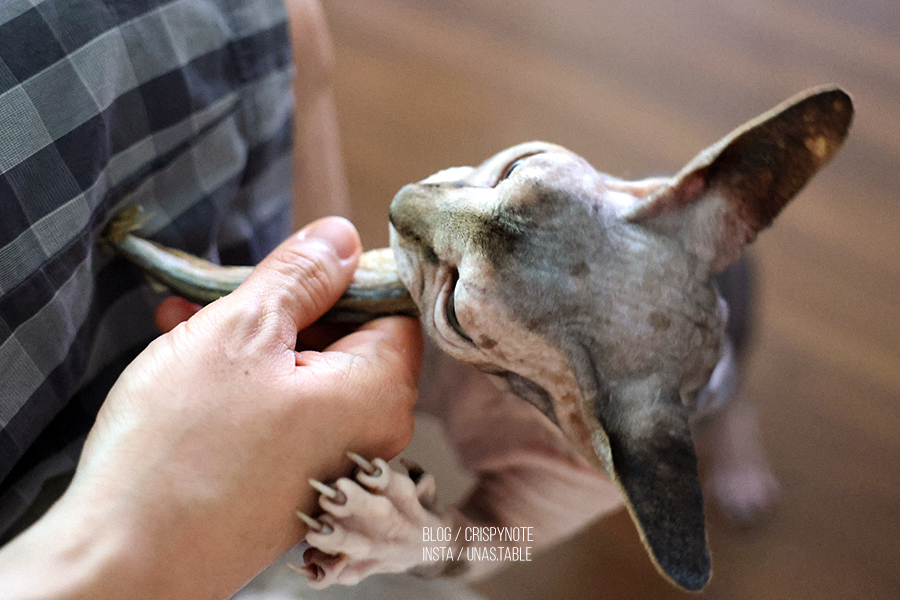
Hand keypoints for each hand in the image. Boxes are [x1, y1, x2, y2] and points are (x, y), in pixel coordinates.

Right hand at [0, 217, 422, 599]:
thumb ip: (300, 277)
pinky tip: (188, 360)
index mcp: (378, 391)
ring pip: (303, 371)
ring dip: (250, 338)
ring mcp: (329, 460)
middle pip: (345, 337)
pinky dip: (243, 381)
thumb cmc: (183, 449)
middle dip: (283, 306)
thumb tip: (342, 237)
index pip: (391, 306)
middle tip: (220, 291)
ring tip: (184, 320)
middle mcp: (368, 431)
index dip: (344, 277)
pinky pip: (283, 411)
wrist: (128, 562)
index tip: (292, 266)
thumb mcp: (241, 334)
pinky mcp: (292, 480)